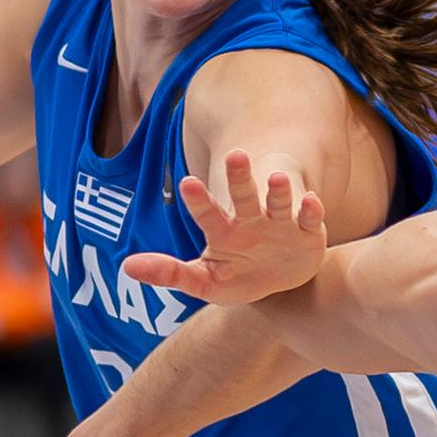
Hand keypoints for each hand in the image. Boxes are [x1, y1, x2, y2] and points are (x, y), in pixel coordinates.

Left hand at [119, 146, 327, 301]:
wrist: (279, 282)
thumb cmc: (238, 277)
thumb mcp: (204, 282)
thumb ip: (170, 273)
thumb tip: (127, 266)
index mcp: (224, 230)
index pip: (208, 213)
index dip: (199, 201)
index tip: (187, 183)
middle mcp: (251, 220)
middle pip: (243, 195)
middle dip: (239, 177)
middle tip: (235, 155)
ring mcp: (280, 224)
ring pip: (277, 202)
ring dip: (277, 191)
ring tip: (275, 178)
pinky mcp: (306, 232)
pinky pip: (308, 218)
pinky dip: (310, 210)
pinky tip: (309, 201)